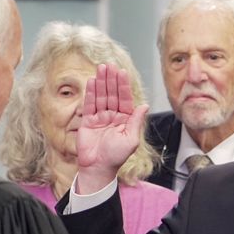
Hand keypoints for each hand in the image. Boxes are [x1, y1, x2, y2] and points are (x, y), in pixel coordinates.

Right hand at [73, 63, 148, 193]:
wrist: (98, 168)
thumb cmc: (116, 157)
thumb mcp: (131, 140)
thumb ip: (136, 121)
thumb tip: (145, 105)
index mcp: (125, 120)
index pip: (124, 99)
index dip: (123, 85)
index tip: (122, 72)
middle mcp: (113, 116)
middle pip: (112, 94)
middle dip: (111, 79)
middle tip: (110, 65)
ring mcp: (100, 117)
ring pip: (101, 96)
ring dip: (101, 82)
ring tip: (101, 68)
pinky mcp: (88, 121)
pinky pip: (90, 104)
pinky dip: (91, 93)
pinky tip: (92, 81)